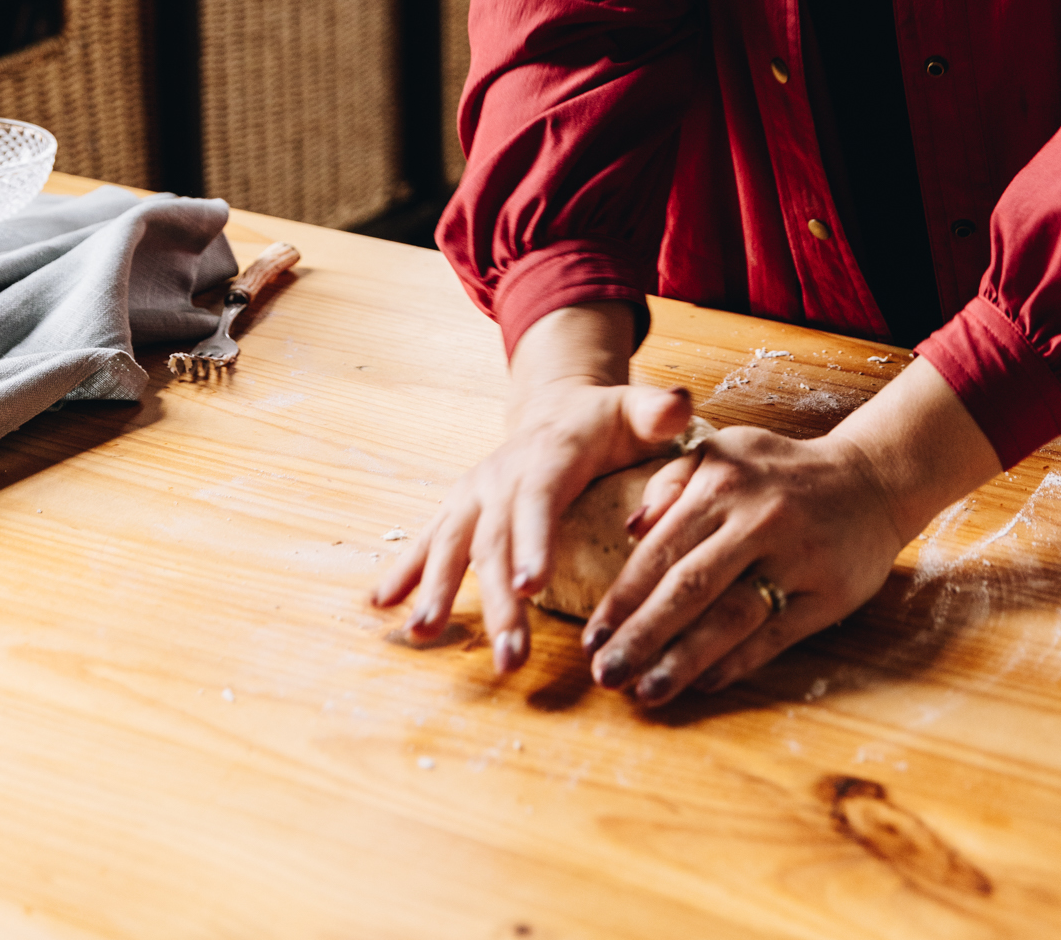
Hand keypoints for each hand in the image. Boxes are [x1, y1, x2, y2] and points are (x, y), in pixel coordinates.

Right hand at [370, 302, 690, 670]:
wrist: (559, 406)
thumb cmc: (608, 422)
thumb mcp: (638, 410)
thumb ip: (659, 412)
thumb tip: (678, 406)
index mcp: (550, 454)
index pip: (540, 498)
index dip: (533, 539)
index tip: (530, 587)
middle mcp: (503, 474)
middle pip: (495, 539)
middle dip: (496, 599)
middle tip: (508, 654)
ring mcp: (475, 492)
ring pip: (453, 543)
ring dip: (436, 590)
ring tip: (425, 636)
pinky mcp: (460, 509)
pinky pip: (427, 540)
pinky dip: (403, 571)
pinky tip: (382, 605)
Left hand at [582, 423, 904, 703]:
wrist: (870, 479)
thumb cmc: (779, 471)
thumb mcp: (723, 452)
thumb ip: (671, 481)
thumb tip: (628, 528)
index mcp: (723, 483)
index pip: (661, 549)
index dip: (623, 598)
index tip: (591, 637)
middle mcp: (758, 519)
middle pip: (689, 589)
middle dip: (642, 637)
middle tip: (606, 675)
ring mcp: (796, 559)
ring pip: (730, 619)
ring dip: (683, 661)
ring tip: (646, 693)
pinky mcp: (827, 594)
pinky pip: (774, 636)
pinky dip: (736, 662)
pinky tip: (703, 683)